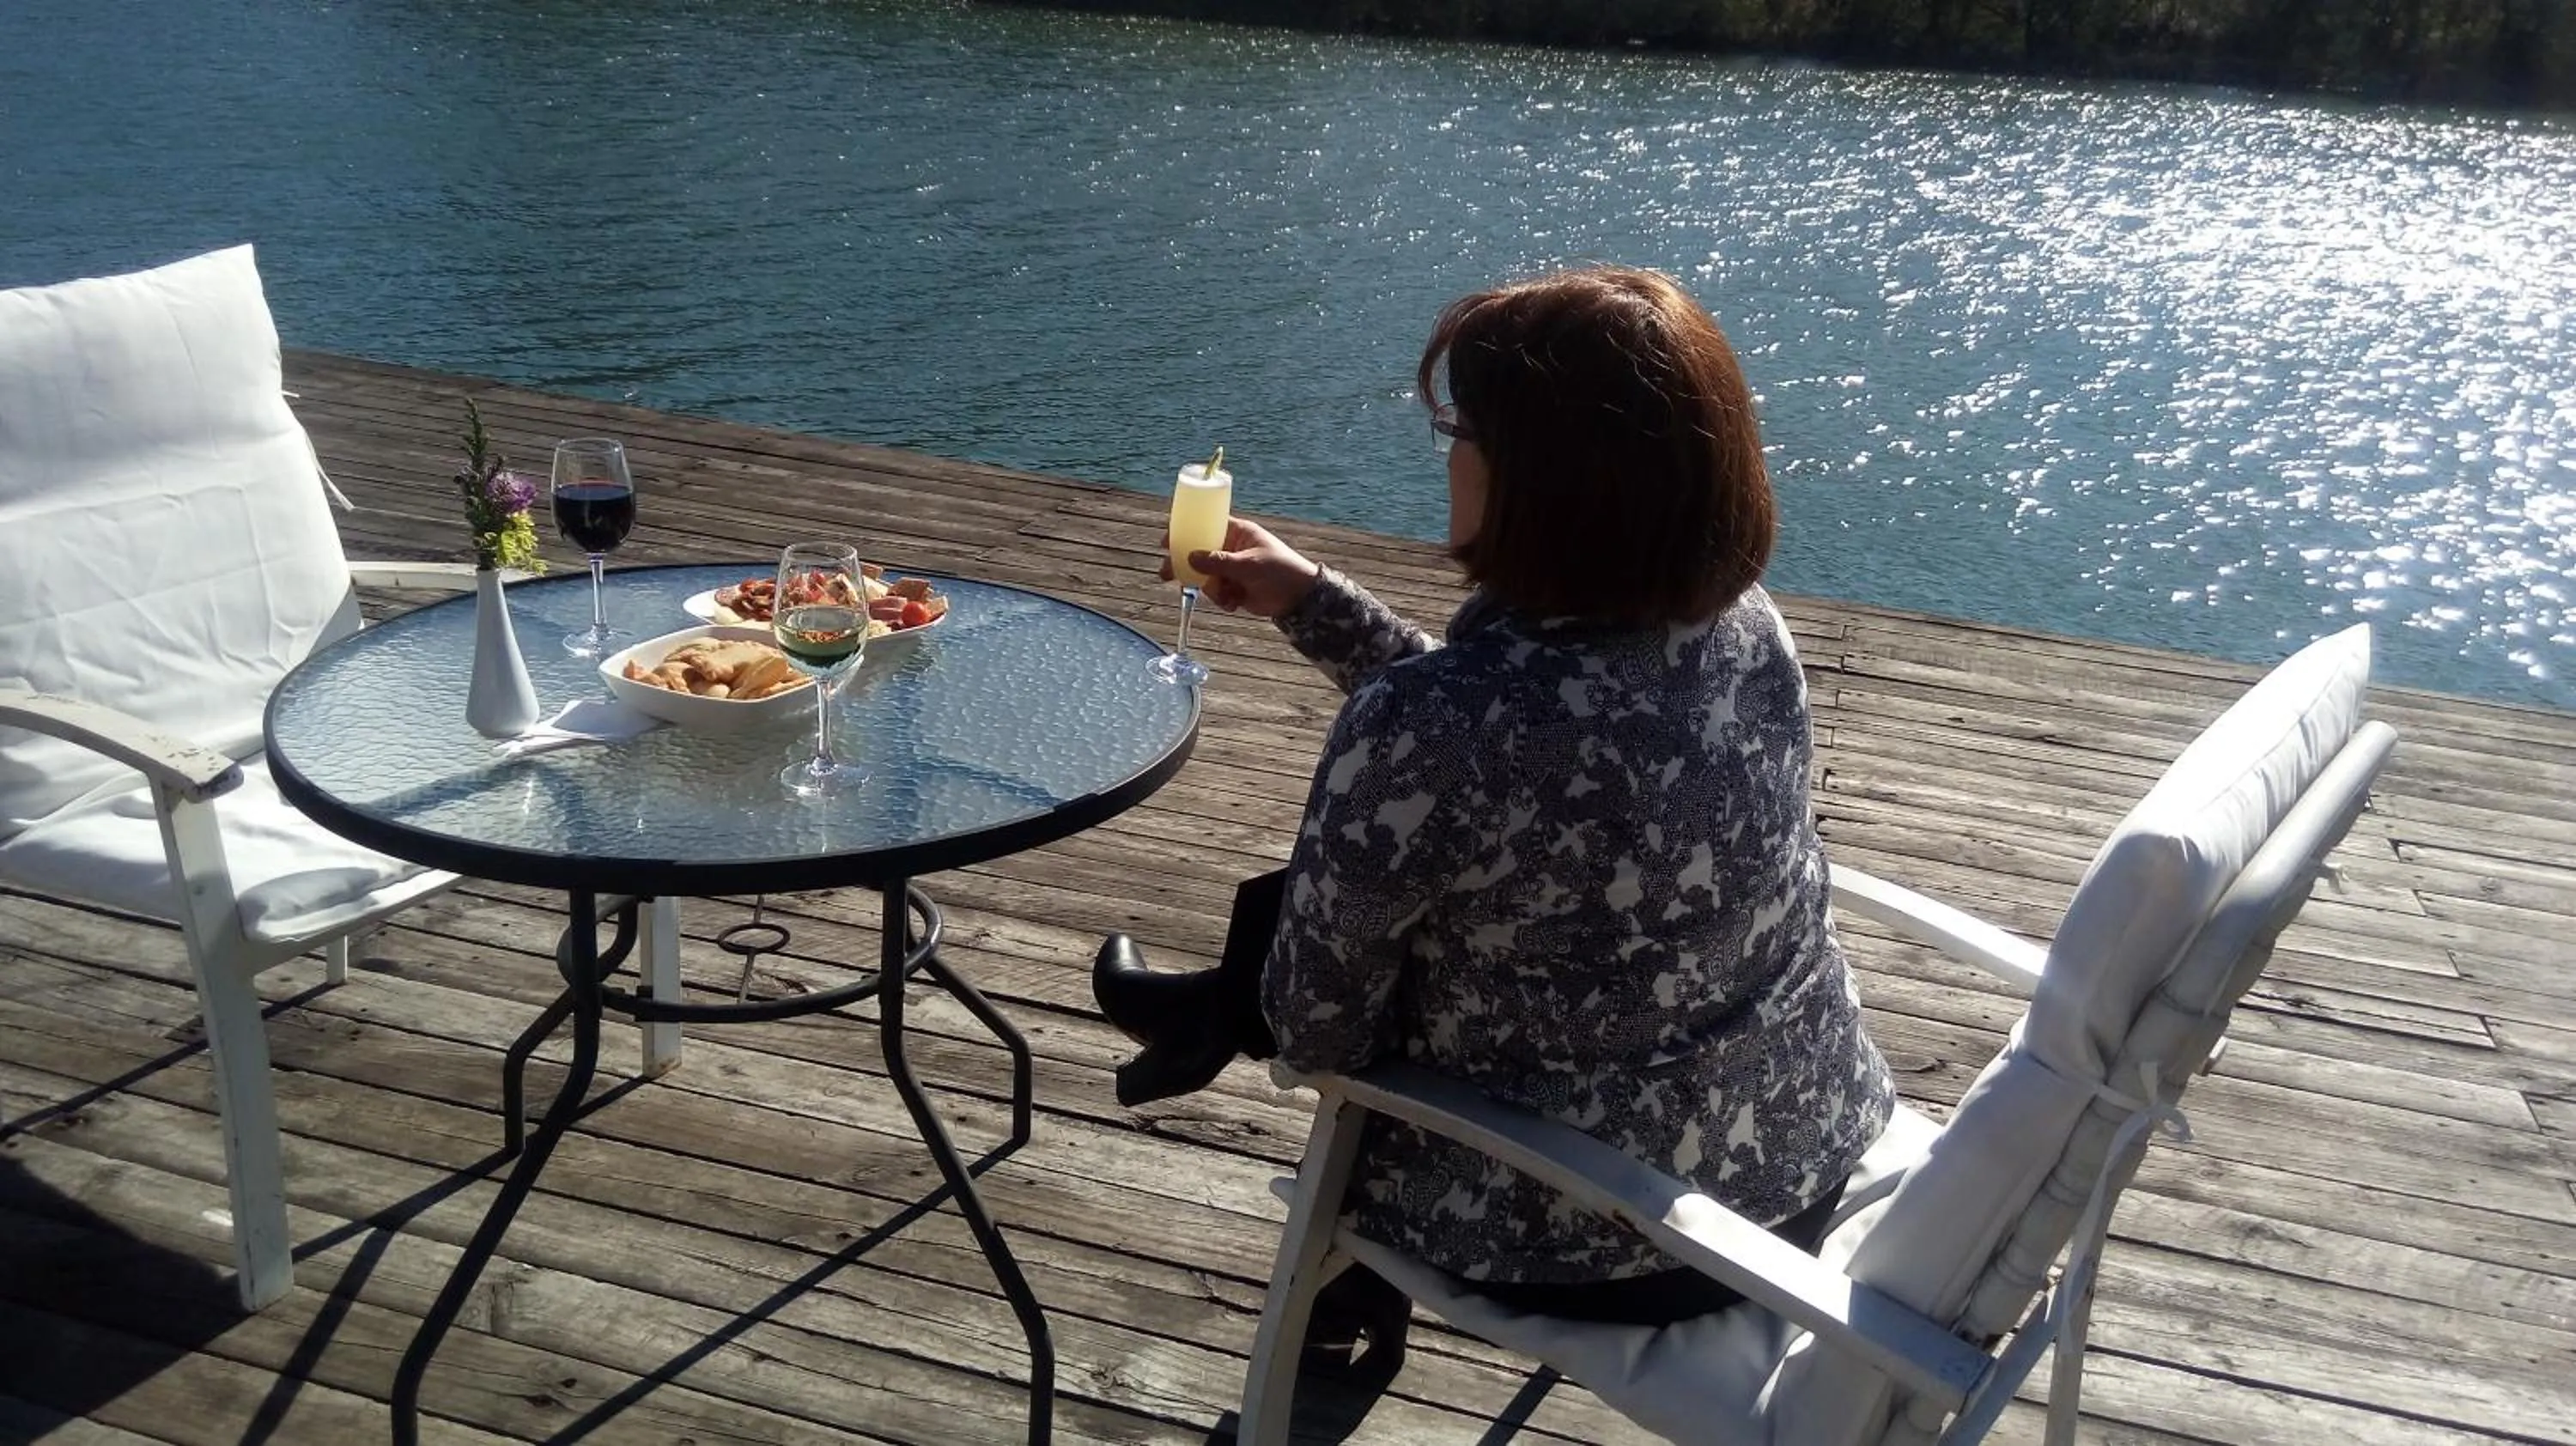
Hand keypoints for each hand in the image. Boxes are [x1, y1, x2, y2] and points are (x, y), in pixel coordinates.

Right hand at [1161, 517, 1321, 618]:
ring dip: (1211, 589)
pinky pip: (1215, 593)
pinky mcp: (1232, 588)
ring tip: (1227, 596)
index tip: (1166, 542)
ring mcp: (1230, 569)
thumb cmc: (1279, 570)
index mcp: (1236, 533)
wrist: (1298, 598)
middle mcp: (1230, 549)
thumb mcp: (1248, 564)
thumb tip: (1190, 558)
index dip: (1184, 532)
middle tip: (1166, 575)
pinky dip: (1221, 599)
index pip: (1205, 526)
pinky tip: (1235, 602)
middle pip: (1197, 553)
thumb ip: (1219, 562)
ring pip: (1204, 577)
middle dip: (1183, 566)